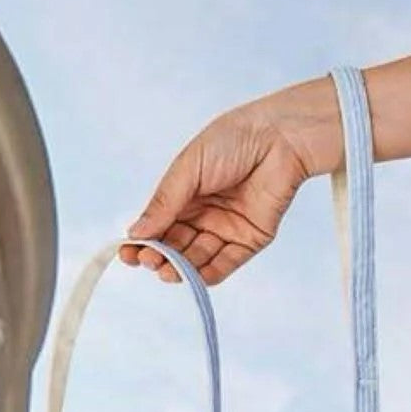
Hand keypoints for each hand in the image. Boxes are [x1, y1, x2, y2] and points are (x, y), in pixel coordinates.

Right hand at [120, 78, 340, 284]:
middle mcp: (203, 215)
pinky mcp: (249, 239)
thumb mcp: (188, 168)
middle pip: (174, 247)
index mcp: (185, 196)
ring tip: (166, 270)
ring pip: (195, 259)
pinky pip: (224, 264)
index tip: (127, 253)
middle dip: (159, 257)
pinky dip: (206, 274)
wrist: (284, 135)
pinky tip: (192, 276)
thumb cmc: (235, 139)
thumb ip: (164, 203)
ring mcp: (225, 229)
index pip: (157, 227)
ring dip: (179, 269)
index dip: (142, 242)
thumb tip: (135, 233)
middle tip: (149, 259)